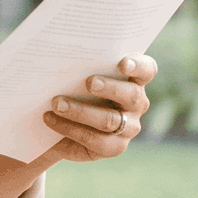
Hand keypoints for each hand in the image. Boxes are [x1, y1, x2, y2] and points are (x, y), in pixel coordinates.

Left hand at [39, 54, 156, 164]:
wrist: (57, 122)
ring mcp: (129, 127)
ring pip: (110, 120)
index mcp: (134, 79)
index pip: (146, 70)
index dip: (138, 66)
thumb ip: (79, 62)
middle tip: (89, 82)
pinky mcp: (114, 147)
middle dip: (109, 88)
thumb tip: (60, 50)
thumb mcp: (76, 72)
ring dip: (81, 111)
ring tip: (57, 103)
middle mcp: (136, 103)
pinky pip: (96, 140)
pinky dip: (70, 128)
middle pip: (131, 95)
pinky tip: (51, 120)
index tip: (122, 63)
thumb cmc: (70, 86)